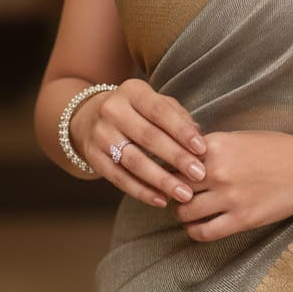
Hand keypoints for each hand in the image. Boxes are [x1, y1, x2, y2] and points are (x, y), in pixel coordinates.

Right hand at [69, 78, 206, 207]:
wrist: (89, 118)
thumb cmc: (137, 111)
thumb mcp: (155, 104)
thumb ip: (178, 117)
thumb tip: (200, 137)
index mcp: (133, 92)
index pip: (160, 111)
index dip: (182, 131)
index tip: (202, 149)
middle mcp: (113, 110)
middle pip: (148, 137)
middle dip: (176, 158)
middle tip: (199, 174)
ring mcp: (101, 134)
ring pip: (133, 161)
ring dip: (161, 180)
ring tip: (184, 194)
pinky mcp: (93, 157)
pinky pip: (119, 178)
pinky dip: (142, 191)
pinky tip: (161, 200)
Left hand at [173, 131, 292, 240]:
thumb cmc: (277, 149)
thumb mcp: (240, 137)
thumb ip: (213, 148)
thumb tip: (186, 159)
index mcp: (217, 145)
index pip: (176, 159)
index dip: (170, 167)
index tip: (170, 173)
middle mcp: (218, 170)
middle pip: (176, 185)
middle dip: (173, 191)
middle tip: (176, 194)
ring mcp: (229, 197)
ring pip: (185, 211)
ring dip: (182, 212)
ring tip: (186, 210)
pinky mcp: (241, 219)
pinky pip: (204, 232)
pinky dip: (194, 231)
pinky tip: (197, 226)